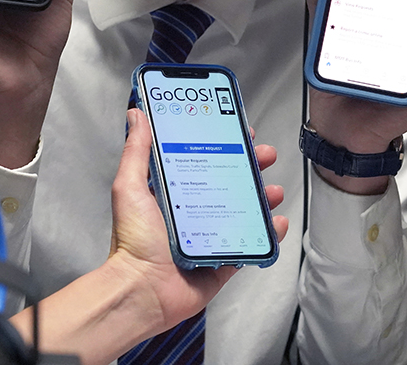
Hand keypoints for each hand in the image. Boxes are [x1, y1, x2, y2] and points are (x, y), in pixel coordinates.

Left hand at [105, 109, 289, 331]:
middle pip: (229, 183)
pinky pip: (251, 245)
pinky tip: (277, 223)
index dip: (223, 145)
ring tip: (273, 190)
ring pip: (244, 212)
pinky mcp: (221, 262)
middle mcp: (193, 213)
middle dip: (251, 167)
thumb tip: (136, 116)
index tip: (238, 132)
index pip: (203, 161)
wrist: (141, 290)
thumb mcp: (130, 187)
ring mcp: (210, 237)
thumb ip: (137, 151)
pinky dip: (268, 234)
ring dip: (263, 198)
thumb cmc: (132, 243)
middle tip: (264, 155)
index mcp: (173, 193)